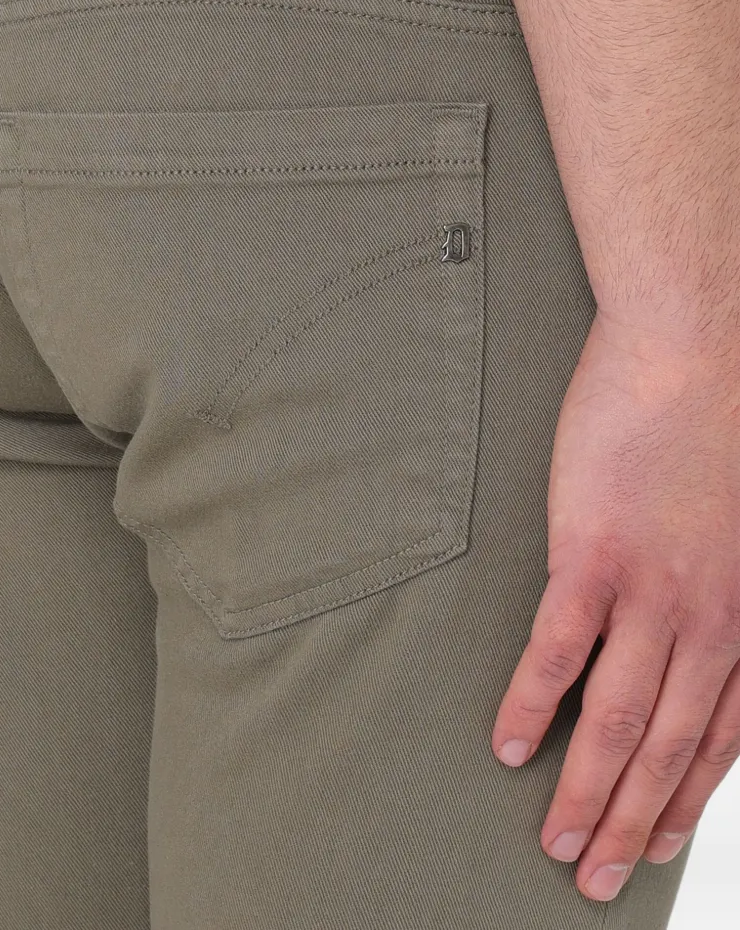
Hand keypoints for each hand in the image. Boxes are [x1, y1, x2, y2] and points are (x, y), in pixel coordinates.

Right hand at [492, 310, 739, 900]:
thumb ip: (724, 582)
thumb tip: (693, 628)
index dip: (683, 802)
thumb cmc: (721, 419)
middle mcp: (708, 620)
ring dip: (584, 795)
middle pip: (666, 749)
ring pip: (616, 722)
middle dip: (630, 824)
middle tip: (592, 879)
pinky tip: (506, 745)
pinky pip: (557, 653)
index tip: (655, 847)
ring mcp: (650, 592)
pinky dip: (529, 707)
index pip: (719, 738)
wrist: (701, 346)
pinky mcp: (592, 556)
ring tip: (553, 845)